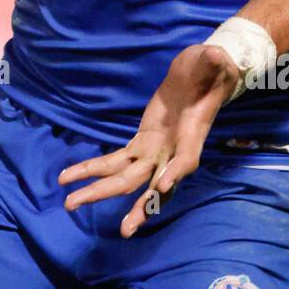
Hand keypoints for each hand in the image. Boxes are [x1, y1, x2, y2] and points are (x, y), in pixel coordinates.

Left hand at [58, 44, 238, 238]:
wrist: (201, 75)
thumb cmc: (210, 69)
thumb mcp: (214, 62)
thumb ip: (214, 62)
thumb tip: (217, 56)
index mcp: (193, 135)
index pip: (187, 159)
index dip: (176, 173)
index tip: (162, 186)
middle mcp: (174, 151)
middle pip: (153, 184)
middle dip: (138, 207)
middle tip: (124, 231)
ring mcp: (156, 150)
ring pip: (127, 178)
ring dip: (100, 191)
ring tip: (71, 203)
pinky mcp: (142, 143)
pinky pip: (116, 161)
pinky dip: (94, 169)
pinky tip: (71, 177)